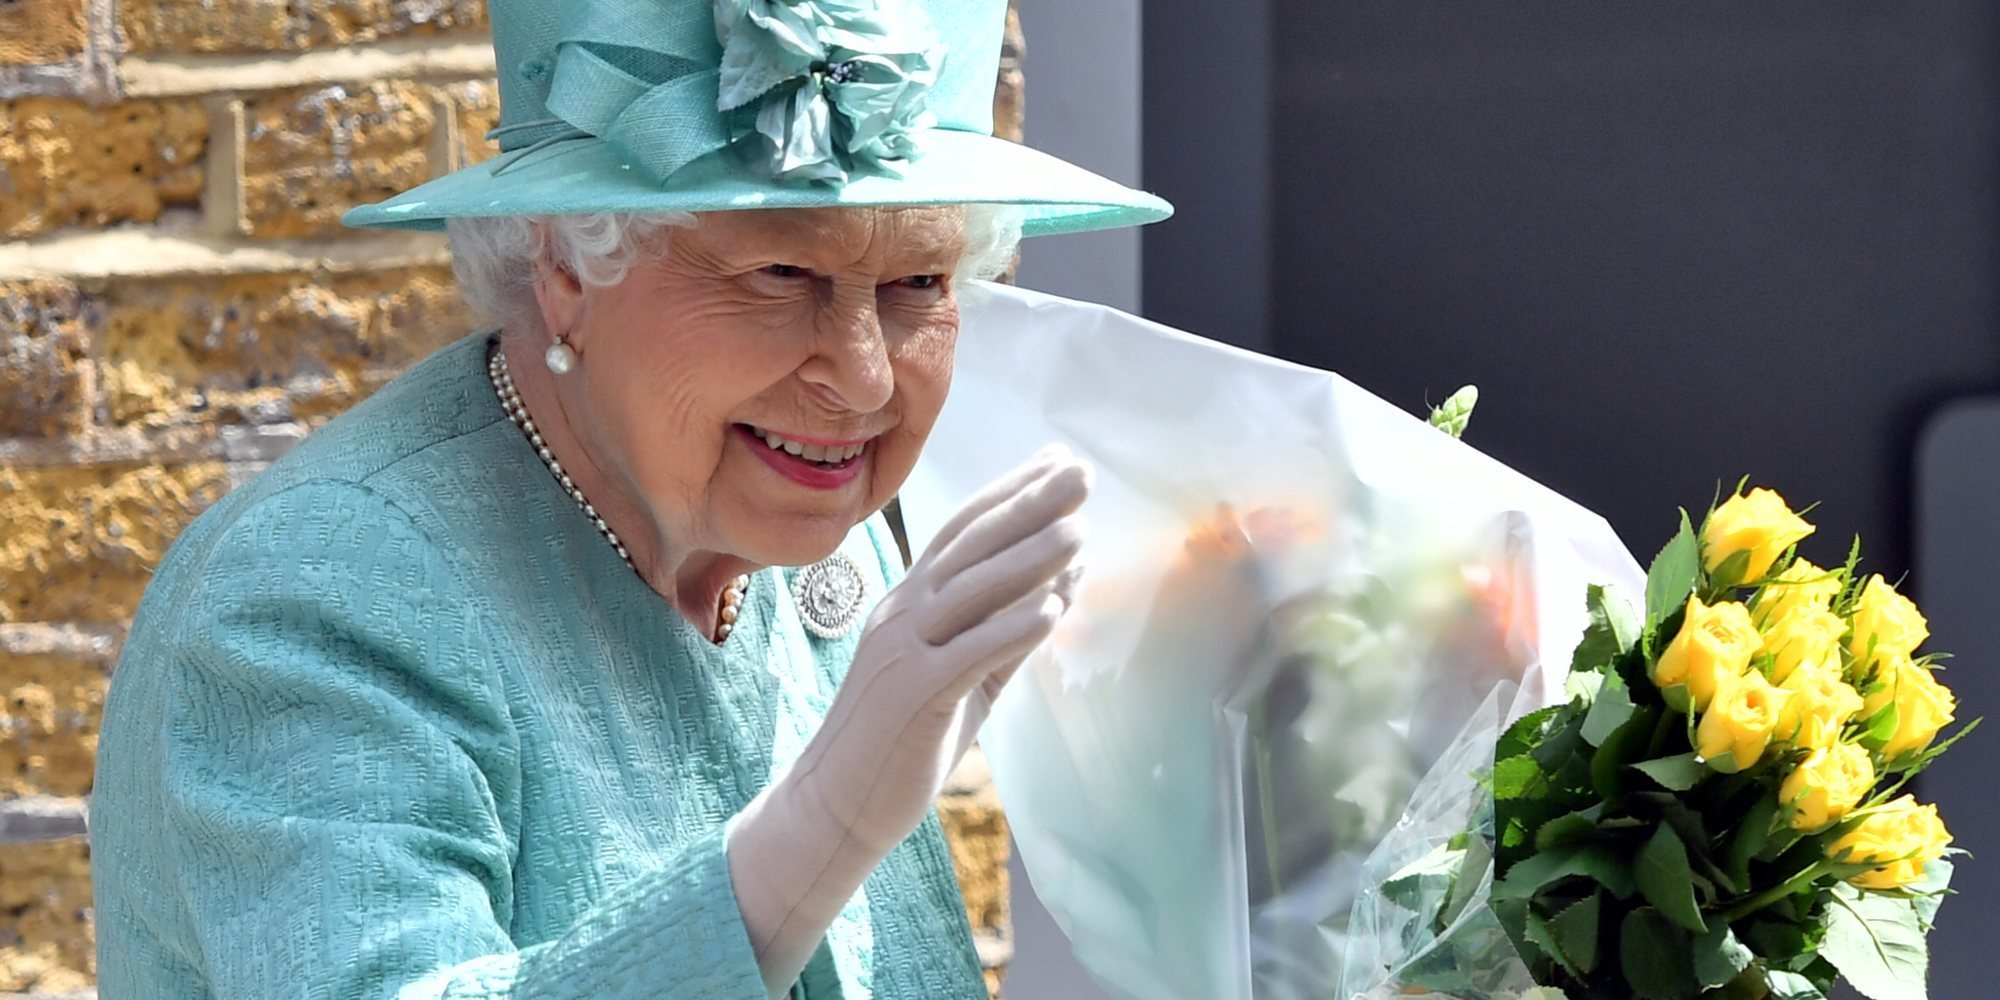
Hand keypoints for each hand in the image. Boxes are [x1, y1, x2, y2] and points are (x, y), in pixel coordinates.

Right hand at [728, 445, 1089, 995]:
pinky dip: (1010, 628)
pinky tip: (1052, 609)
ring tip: (1079, 529)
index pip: (964, 530)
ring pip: (971, 590)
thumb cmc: (904, 738)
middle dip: (1029, 504)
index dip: (1012, 491)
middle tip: (1081, 472)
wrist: (836, 804)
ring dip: (1029, 557)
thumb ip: (1007, 632)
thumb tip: (1064, 584)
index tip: (1059, 460)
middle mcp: (903, 613)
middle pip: (971, 545)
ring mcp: (903, 651)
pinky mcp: (912, 696)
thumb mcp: (965, 676)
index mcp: (910, 601)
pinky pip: (966, 653)